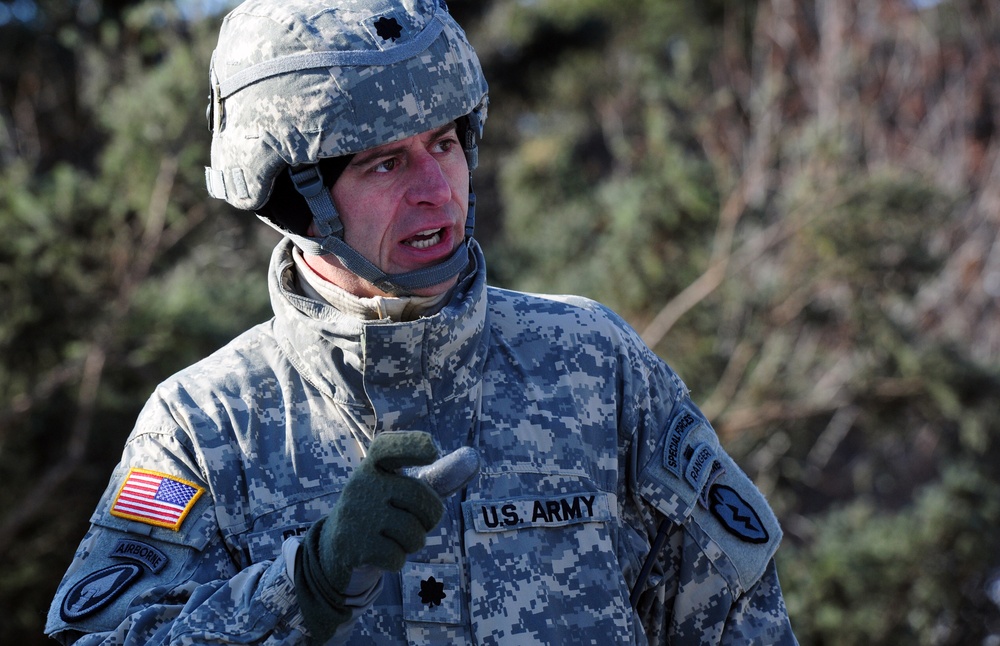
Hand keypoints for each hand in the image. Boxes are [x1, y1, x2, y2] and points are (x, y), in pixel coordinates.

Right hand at [295, 431, 443, 641]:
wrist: (336, 547)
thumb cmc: (383, 511)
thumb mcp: (405, 489)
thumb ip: (439, 476)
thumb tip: (474, 458)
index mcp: (374, 466)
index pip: (389, 447)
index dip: (412, 446)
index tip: (433, 450)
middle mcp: (361, 484)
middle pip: (421, 499)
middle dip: (430, 517)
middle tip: (418, 521)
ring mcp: (355, 515)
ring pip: (413, 534)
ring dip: (414, 542)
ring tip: (397, 537)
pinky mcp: (351, 545)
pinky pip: (397, 557)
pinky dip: (397, 560)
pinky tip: (382, 553)